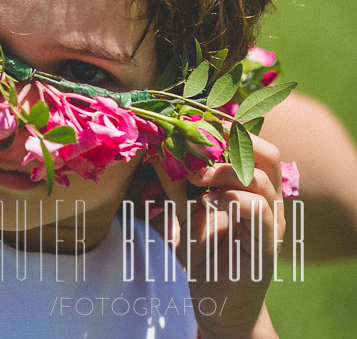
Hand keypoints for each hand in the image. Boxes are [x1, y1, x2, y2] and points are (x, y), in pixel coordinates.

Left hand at [151, 132, 284, 338]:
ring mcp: (271, 222)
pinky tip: (207, 202)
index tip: (191, 124)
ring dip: (222, 171)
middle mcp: (268, 200)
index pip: (252, 145)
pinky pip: (258, 209)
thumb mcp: (183, 211)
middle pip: (265, 154)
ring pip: (260, 178)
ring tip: (195, 177)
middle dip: (229, 143)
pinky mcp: (266, 245)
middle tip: (193, 147)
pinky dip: (231, 198)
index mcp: (252, 188)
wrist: (217, 304)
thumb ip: (175, 183)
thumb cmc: (202, 254)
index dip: (225, 130)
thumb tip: (157, 149)